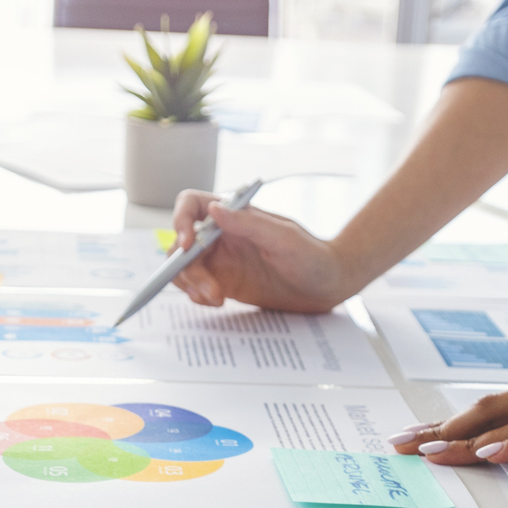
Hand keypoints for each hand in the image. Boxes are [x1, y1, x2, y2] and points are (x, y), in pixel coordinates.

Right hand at [170, 189, 353, 312]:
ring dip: (190, 285)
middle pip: (182, 243)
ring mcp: (222, 259)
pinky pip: (197, 287)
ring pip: (186, 268)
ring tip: (214, 299)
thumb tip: (215, 209)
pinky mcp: (225, 282)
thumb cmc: (313, 256)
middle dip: (186, 267)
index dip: (180, 221)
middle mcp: (223, 234)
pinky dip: (198, 296)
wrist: (327, 286)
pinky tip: (217, 302)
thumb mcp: (284, 238)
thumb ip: (249, 224)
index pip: (192, 205)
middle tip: (208, 289)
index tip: (187, 245)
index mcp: (235, 214)